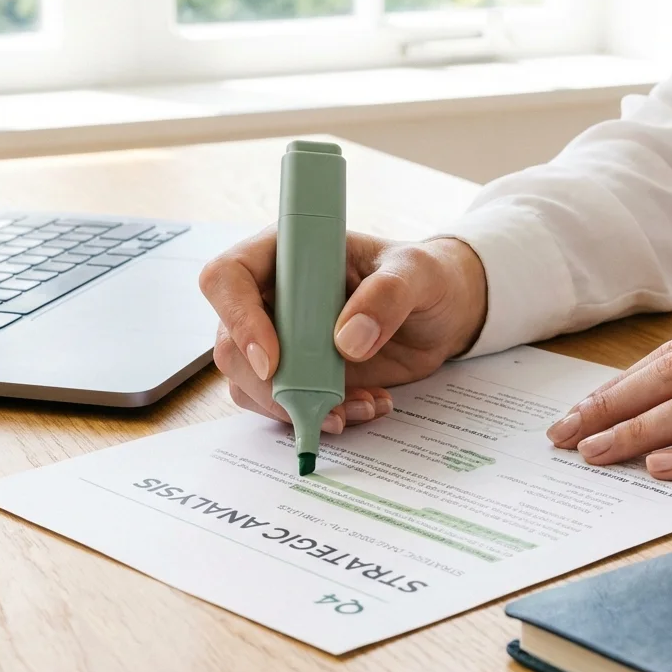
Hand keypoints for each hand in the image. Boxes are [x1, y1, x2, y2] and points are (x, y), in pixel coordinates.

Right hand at [200, 227, 486, 431]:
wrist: (442, 314)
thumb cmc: (423, 277)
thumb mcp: (418, 273)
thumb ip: (388, 295)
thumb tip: (347, 340)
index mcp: (285, 253)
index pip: (228, 278)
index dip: (238, 320)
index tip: (274, 360)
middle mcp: (272, 298)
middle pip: (230, 346)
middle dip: (270, 385)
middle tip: (323, 402)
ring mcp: (281, 341)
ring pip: (251, 386)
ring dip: (297, 408)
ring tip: (362, 404)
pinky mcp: (299, 377)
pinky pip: (285, 407)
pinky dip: (319, 418)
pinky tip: (367, 406)